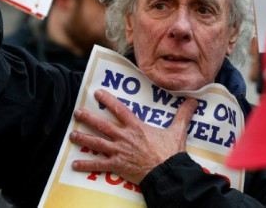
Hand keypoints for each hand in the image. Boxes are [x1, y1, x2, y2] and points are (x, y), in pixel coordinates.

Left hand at [69, 89, 197, 184]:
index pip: (119, 109)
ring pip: (96, 143)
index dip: (108, 100)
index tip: (97, 93)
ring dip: (83, 138)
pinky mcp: (117, 165)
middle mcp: (124, 137)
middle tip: (77, 112)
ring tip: (71, 134)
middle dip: (88, 118)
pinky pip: (99, 165)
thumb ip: (183, 114)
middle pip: (102, 125)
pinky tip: (74, 164)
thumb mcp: (177, 131)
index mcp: (136, 126)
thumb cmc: (171, 152)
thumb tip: (193, 100)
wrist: (167, 172)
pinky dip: (86, 165)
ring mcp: (119, 151)